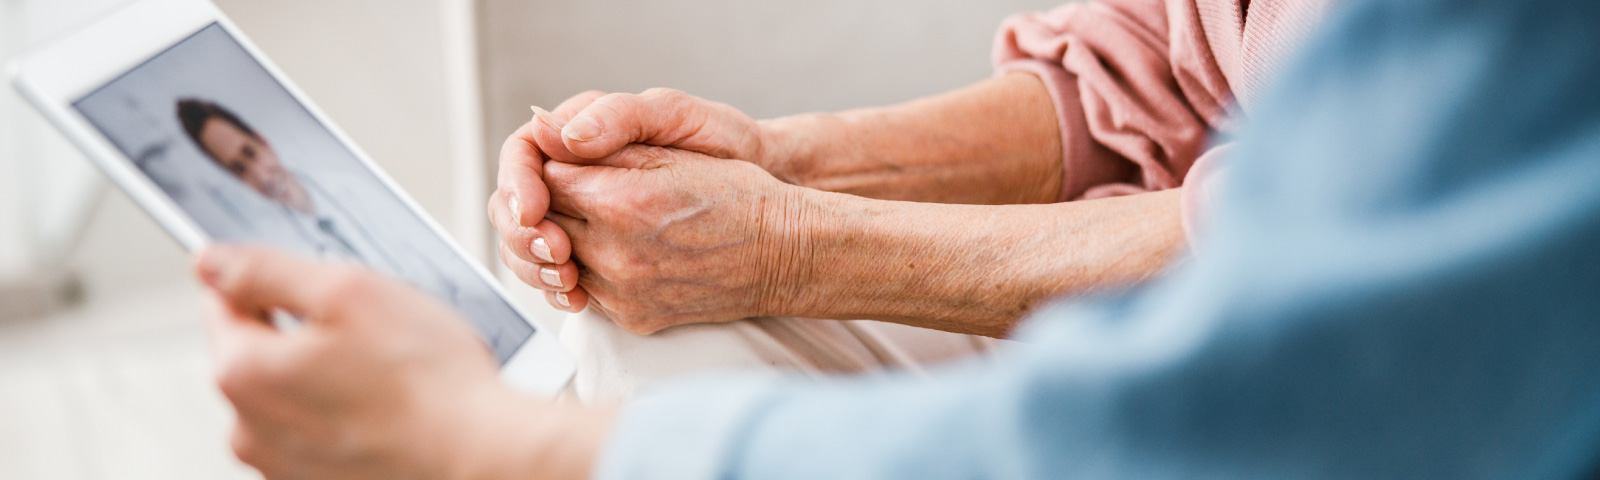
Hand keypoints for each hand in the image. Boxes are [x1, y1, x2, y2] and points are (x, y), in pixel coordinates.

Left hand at [194, 246, 609, 479]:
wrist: (480, 456)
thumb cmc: (427, 381)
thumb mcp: (347, 291)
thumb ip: (266, 271)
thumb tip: (211, 262)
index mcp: (243, 373)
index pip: (223, 301)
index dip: (269, 279)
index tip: (314, 281)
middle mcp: (248, 428)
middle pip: (259, 350)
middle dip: (305, 330)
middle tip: (369, 327)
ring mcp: (281, 464)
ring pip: (290, 393)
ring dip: (327, 374)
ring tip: (388, 371)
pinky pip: (317, 430)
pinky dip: (346, 413)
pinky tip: (389, 405)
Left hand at [498, 88, 779, 312]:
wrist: (782, 254)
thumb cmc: (737, 195)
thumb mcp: (672, 152)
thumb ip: (603, 144)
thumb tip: (545, 131)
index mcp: (619, 203)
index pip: (544, 178)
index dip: (555, 164)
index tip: (574, 160)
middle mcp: (613, 255)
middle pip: (543, 223)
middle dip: (553, 202)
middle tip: (584, 188)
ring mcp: (621, 293)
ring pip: (556, 262)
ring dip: (567, 238)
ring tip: (600, 219)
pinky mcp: (630, 317)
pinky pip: (586, 291)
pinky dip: (591, 269)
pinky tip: (618, 251)